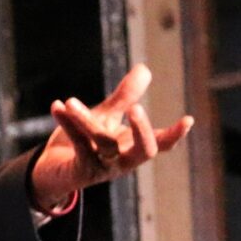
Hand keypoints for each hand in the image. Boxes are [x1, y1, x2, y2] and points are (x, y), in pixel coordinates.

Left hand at [29, 64, 192, 212]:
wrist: (51, 171)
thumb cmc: (83, 143)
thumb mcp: (105, 118)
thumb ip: (124, 98)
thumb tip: (145, 68)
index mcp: (132, 148)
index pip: (160, 143)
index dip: (175, 134)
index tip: (188, 119)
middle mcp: (123, 161)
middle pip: (144, 151)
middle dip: (142, 130)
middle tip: (137, 109)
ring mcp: (103, 169)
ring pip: (103, 143)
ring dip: (87, 120)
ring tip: (70, 101)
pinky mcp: (81, 172)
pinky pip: (78, 145)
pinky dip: (68, 124)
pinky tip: (57, 106)